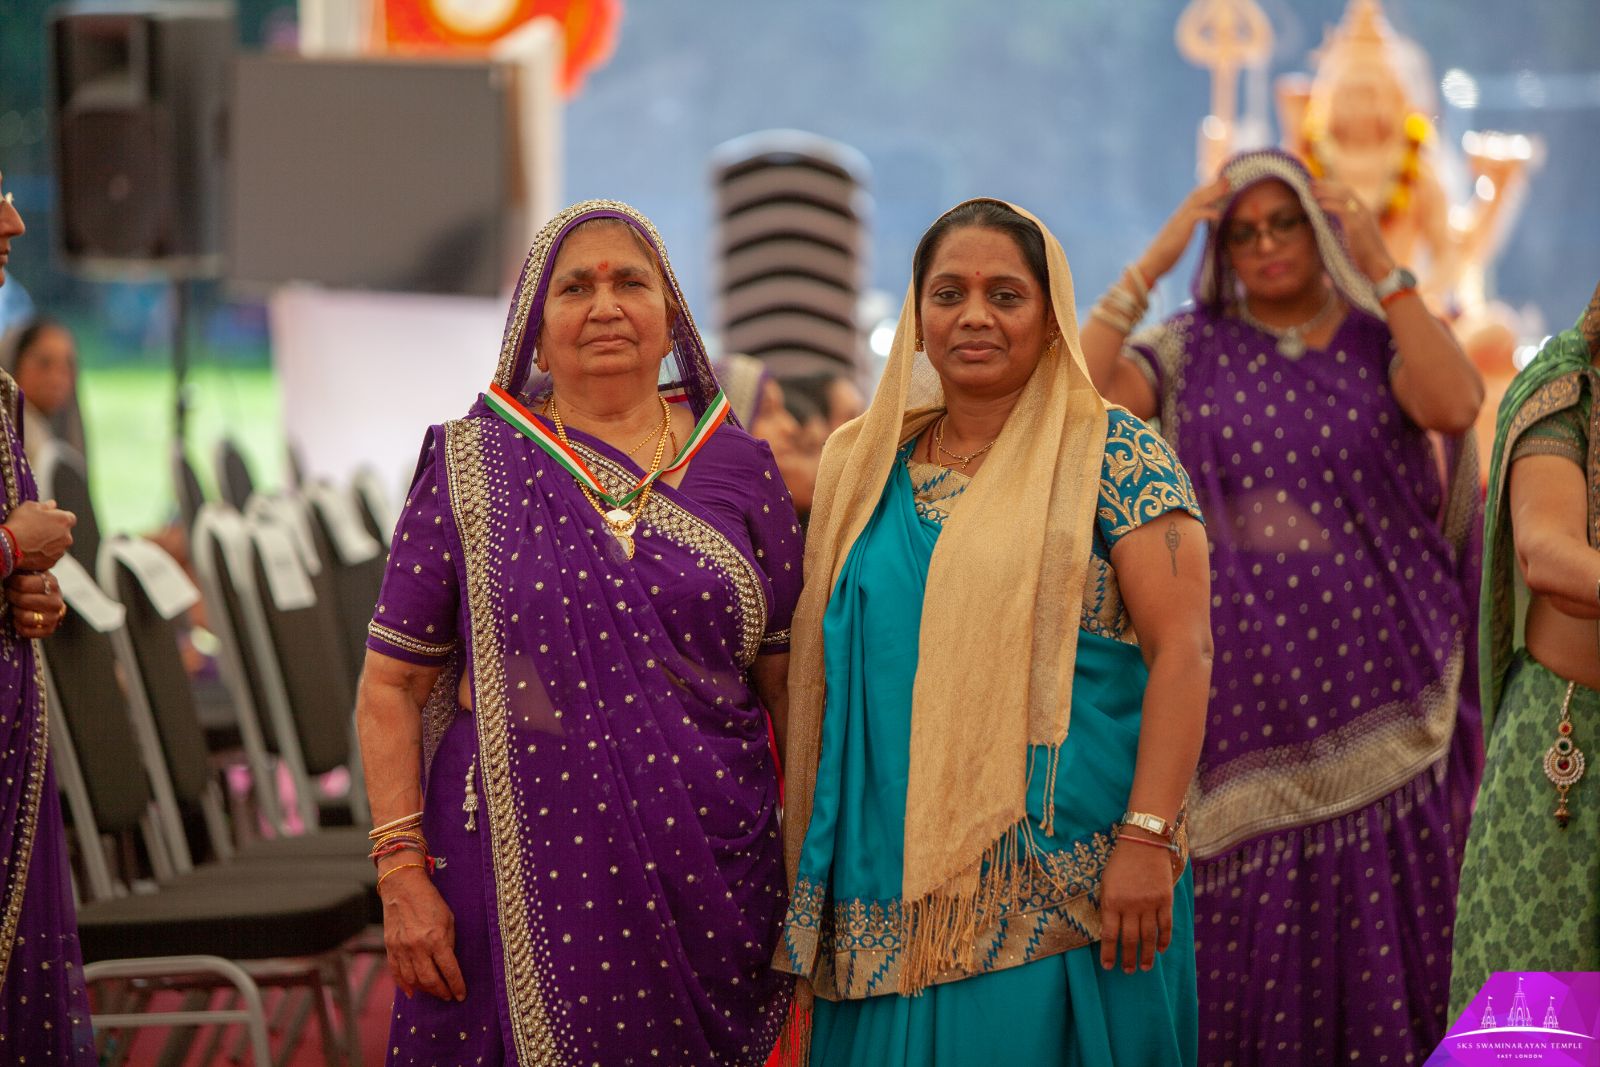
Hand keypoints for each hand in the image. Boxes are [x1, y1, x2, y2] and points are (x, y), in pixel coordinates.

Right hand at [5, 500, 75, 569]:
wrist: (9, 546)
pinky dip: (43, 554)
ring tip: (32, 540)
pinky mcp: (52, 563)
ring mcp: (60, 551)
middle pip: (63, 532)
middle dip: (54, 530)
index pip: (68, 517)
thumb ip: (45, 505)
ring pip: (57, 545)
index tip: (46, 518)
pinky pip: (50, 556)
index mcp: (65, 520)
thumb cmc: (19, 524)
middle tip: (36, 529)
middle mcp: (67, 537)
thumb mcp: (30, 506)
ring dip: (49, 543)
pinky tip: (31, 549)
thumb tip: (52, 504)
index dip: (56, 517)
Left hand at [6, 570, 65, 638]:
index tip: (10, 582)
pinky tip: (18, 619)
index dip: (12, 583)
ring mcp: (54, 617)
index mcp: (51, 583)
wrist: (46, 600)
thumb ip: (21, 570)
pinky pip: (28, 632)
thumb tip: (6, 567)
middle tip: (10, 594)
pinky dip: (19, 626)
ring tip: (16, 607)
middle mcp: (56, 601)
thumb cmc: (32, 585)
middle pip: (23, 600)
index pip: (24, 583)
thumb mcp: (30, 573)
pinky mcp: (50, 630)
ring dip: (16, 612)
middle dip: (12, 597)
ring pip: (26, 617)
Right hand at [378, 862, 465, 1001]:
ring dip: (425, 990)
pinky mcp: (390, 947)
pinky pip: (396, 973)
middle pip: (430, 980)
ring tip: (434, 992)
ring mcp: (401, 949)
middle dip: (441, 991)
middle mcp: (417, 947)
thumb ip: (448, 943)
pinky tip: (412, 992)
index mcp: (436, 939)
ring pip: (412, 980)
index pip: (449, 970)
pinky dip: (404, 985)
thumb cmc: (430, 901)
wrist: (403, 887)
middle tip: (448, 996)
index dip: (457, 986)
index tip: (461, 995)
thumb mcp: (448, 919)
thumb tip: (447, 965)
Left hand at [1098, 833, 1175, 973]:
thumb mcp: (1106, 883)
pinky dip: (1164, 940)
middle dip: (1128, 958)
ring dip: (1147, 955)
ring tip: (1145, 967)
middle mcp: (1130, 906)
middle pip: (1130, 939)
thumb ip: (1108, 906)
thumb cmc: (1120, 863)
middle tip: (1128, 971)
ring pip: (1148, 937)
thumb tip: (1110, 930)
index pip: (1109, 934)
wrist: (1144, 843)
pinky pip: (1165, 925)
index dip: (1108, 953)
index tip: (1108, 966)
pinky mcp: (1165, 900)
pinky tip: (1161, 950)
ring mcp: (1149, 904)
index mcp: (1111, 901)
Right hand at [1136, 176, 1230, 284]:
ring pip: (1197, 201)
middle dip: (1211, 187)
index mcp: (1178, 218)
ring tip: (1226, 187)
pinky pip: (1196, 216)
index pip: (1193, 199)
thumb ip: (1183, 233)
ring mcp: (1179, 220)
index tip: (1218, 185)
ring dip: (1212, 193)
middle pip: (1196, 196)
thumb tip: (1187, 232)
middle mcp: (1178, 216)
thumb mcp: (1176, 241)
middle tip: (1226, 179)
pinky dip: (1207, 212)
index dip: (1205, 191)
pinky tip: (1218, 214)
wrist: (1151, 264)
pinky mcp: (1180, 228)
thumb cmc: (1163, 257)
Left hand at [1311, 179, 1393, 282]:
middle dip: (1327, 186)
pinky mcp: (1357, 225)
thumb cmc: (1365, 258)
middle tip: (1310, 184)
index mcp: (1364, 213)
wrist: (1378, 267)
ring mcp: (1362, 217)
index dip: (1332, 188)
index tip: (1317, 186)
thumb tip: (1327, 227)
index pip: (1347, 193)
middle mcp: (1364, 211)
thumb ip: (1344, 229)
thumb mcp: (1354, 239)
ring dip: (1325, 192)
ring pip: (1343, 196)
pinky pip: (1342, 209)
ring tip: (1311, 191)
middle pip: (1344, 190)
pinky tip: (1318, 204)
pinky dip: (1329, 204)